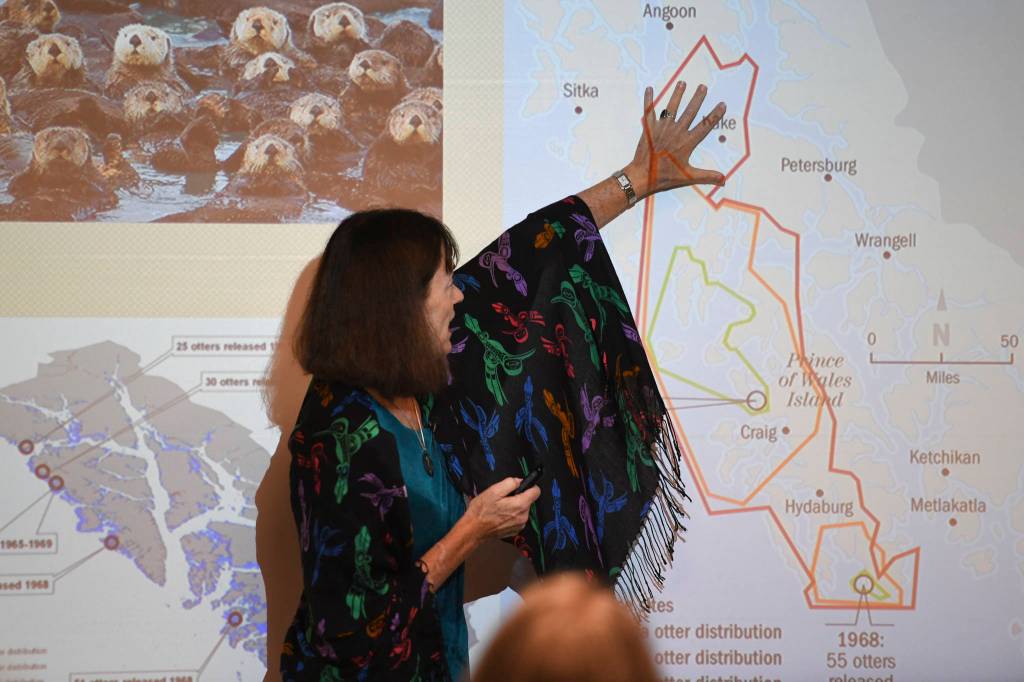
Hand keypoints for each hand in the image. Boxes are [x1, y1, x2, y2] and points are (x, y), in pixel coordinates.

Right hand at [463, 477, 540, 540]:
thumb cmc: (481, 511)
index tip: (520, 486)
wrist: (473, 530)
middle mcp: (523, 516)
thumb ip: (510, 483)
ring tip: (499, 507)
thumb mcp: (493, 490)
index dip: (529, 486)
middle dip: (518, 497)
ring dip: (514, 506)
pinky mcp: (515, 530)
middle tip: (503, 498)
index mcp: (520, 505)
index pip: (536, 491)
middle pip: (528, 500)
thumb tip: (519, 481)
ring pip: (522, 509)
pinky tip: (500, 515)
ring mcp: (519, 525)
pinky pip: (518, 518)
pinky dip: (511, 515)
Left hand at [626, 81, 726, 197]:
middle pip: (689, 111)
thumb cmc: (665, 177)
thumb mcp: (688, 177)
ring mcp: (662, 128)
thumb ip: (706, 175)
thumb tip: (723, 179)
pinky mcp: (649, 129)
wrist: (643, 175)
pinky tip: (650, 88)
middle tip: (702, 86)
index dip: (714, 115)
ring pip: (671, 107)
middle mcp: (676, 131)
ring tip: (682, 83)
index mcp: (687, 142)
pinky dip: (648, 100)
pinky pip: (648, 111)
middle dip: (697, 98)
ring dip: (677, 94)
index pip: (704, 126)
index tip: (722, 104)